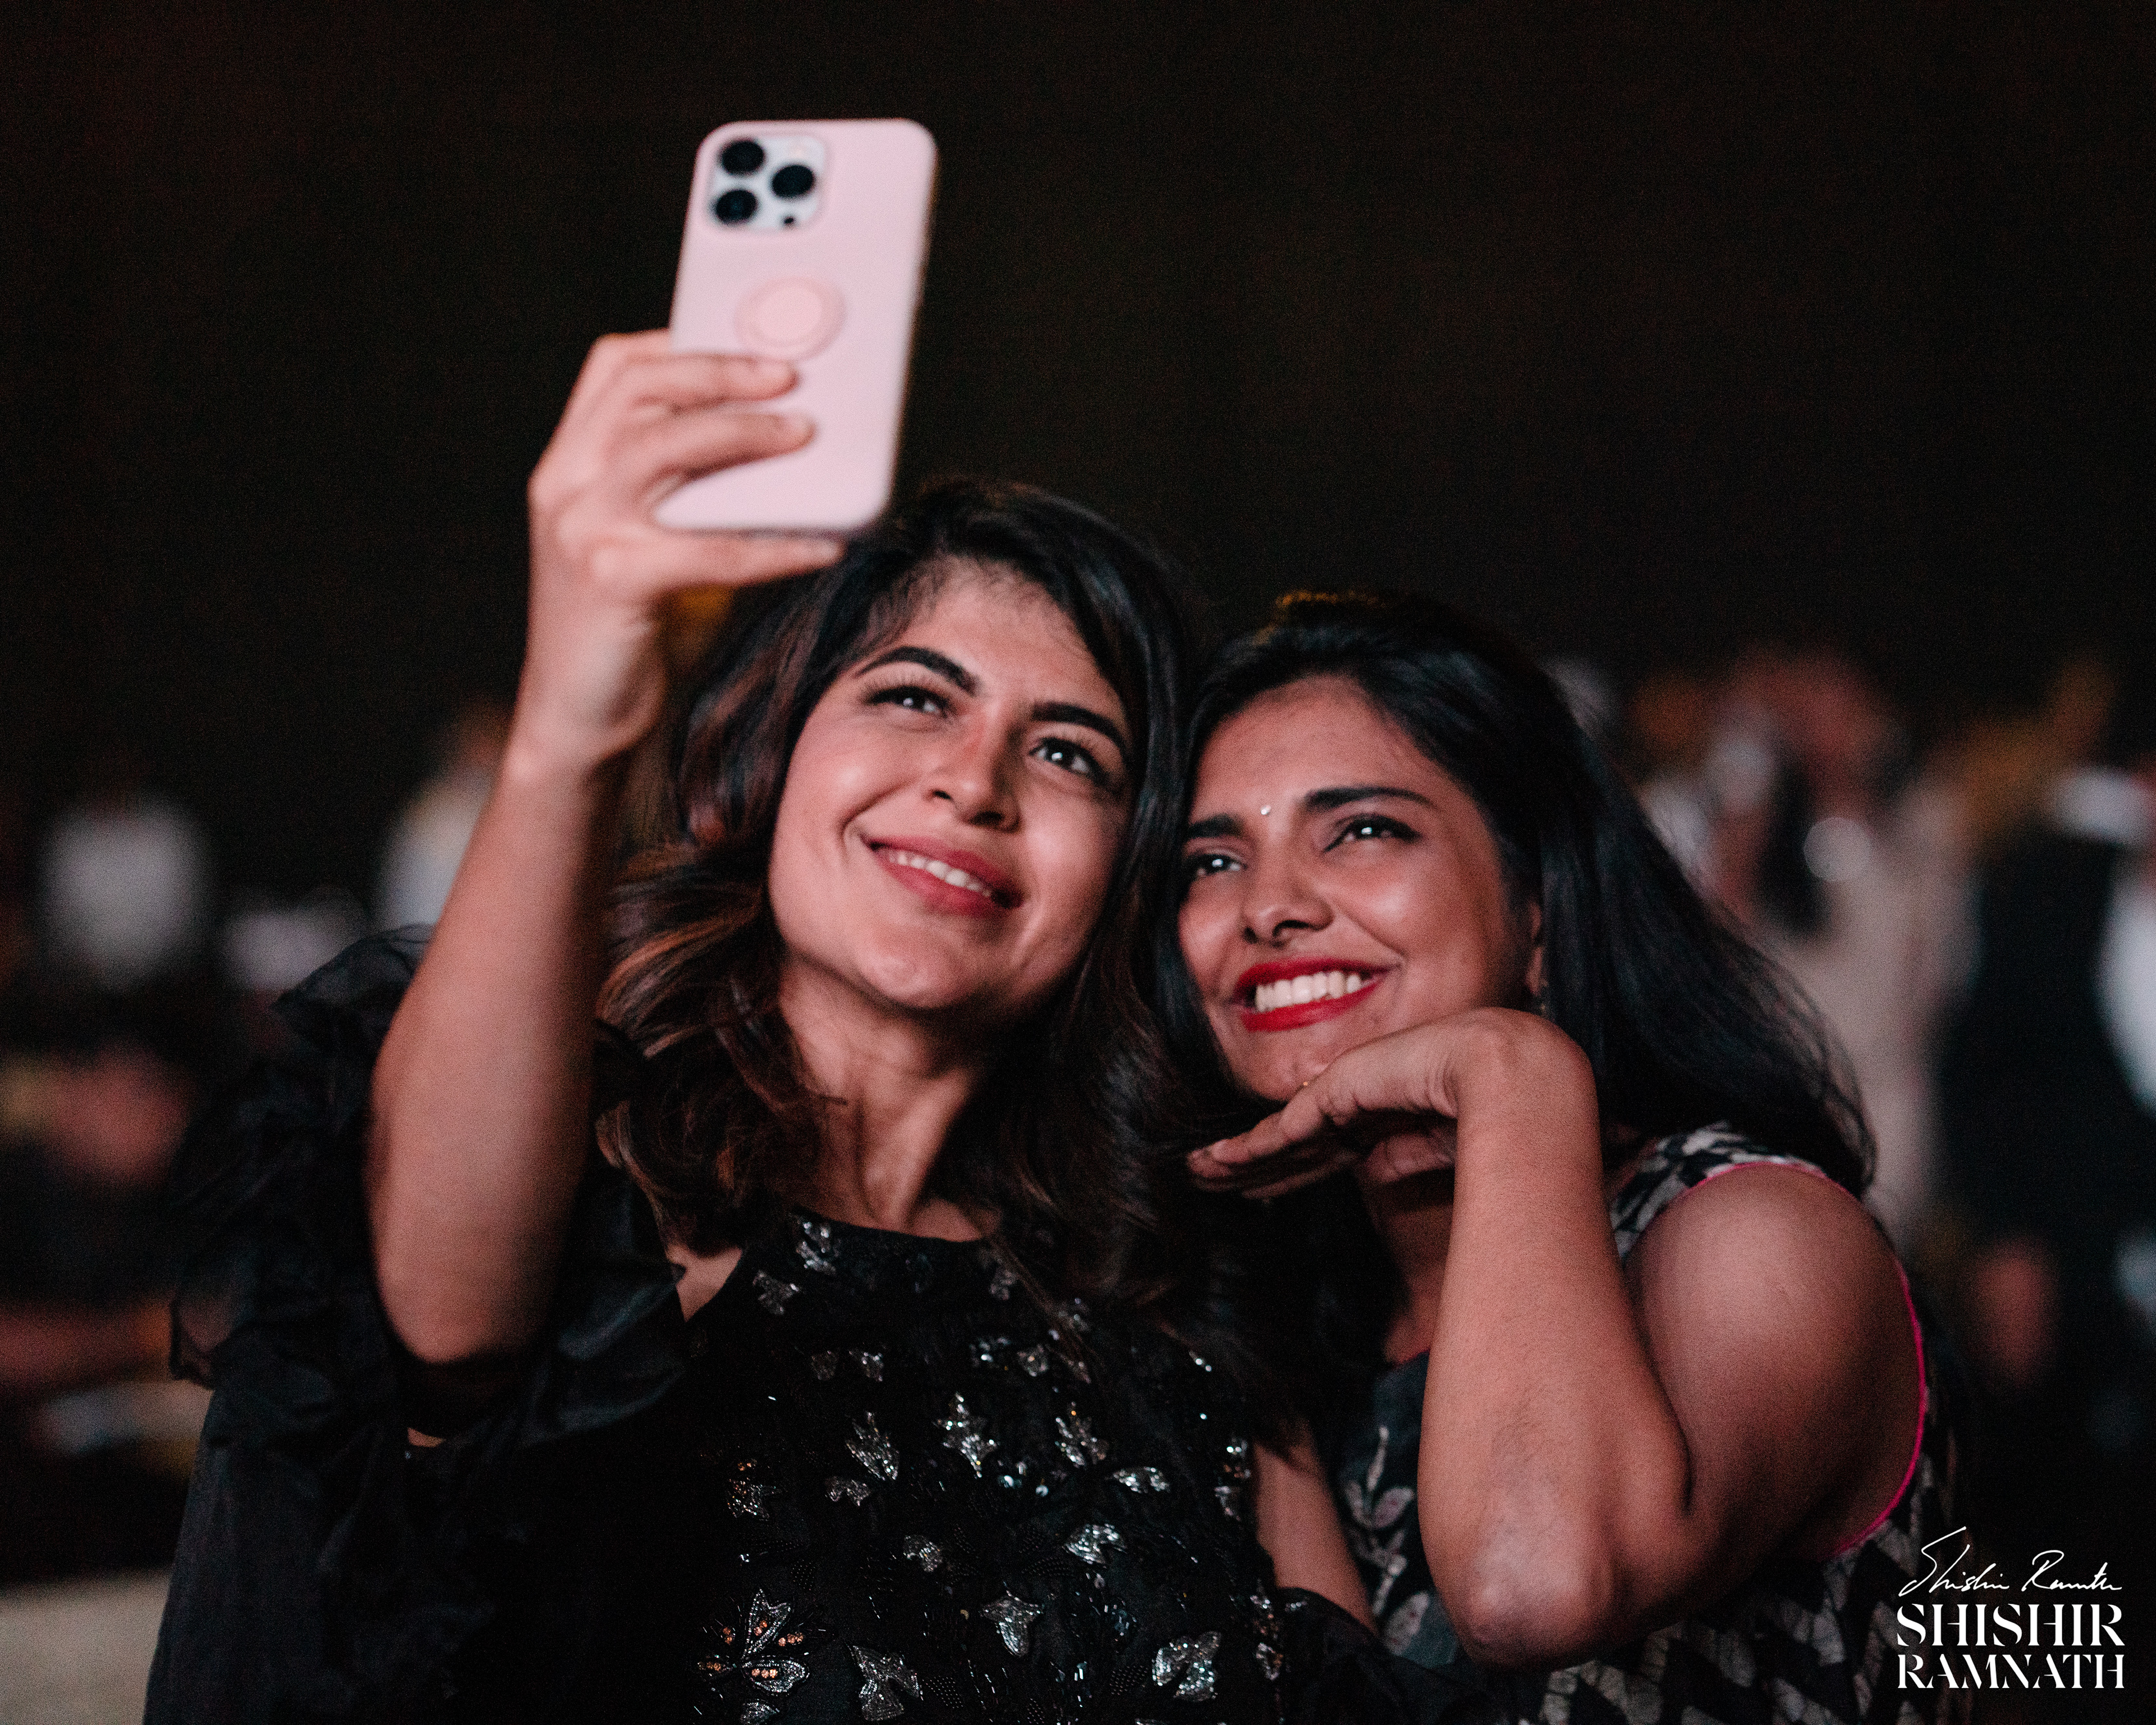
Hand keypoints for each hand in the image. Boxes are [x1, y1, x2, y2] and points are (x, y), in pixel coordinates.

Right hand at [514, 331, 844, 772]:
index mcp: (566, 464)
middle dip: (724, 371)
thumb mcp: (642, 542)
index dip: (685, 342)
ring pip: (669, 445)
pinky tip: (823, 546)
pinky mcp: (611, 579)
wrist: (575, 721)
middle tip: (792, 376)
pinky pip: (710, 546)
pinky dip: (774, 542)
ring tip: (806, 436)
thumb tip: (784, 453)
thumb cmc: (625, 631)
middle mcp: (564, 484)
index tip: (752, 341)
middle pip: (645, 388)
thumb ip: (683, 495)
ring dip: (746, 432)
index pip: (615, 368)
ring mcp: (580, 528)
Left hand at [1187, 1009, 1587, 1198]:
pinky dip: (1246, 1152)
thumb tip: (1374, 1173)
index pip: (1325, 1151)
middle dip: (1248, 1165)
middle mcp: (1356, 1105)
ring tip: (1196, 1173)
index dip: (1289, 1171)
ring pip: (1275, 1141)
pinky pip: (1279, 1136)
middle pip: (1291, 1146)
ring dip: (1234, 1160)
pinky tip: (1216, 1163)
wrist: (1502, 1073)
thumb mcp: (1441, 1147)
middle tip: (1206, 1178)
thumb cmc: (1493, 1113)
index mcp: (1384, 1117)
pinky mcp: (1331, 1099)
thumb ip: (1405, 1157)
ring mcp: (1341, 1097)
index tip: (1256, 1189)